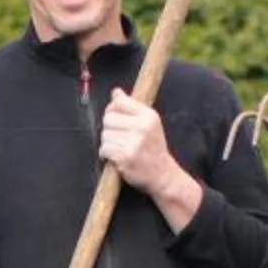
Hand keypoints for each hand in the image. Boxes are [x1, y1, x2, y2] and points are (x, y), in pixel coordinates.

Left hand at [97, 91, 195, 215]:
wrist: (163, 175)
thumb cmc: (153, 148)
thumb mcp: (149, 123)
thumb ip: (131, 107)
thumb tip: (116, 92)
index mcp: (149, 116)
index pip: (119, 102)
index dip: (112, 110)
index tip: (116, 119)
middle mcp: (142, 127)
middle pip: (108, 119)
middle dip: (109, 129)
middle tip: (119, 138)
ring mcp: (134, 143)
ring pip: (104, 135)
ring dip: (108, 143)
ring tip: (120, 148)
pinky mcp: (125, 157)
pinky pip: (104, 149)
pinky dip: (106, 154)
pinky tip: (115, 157)